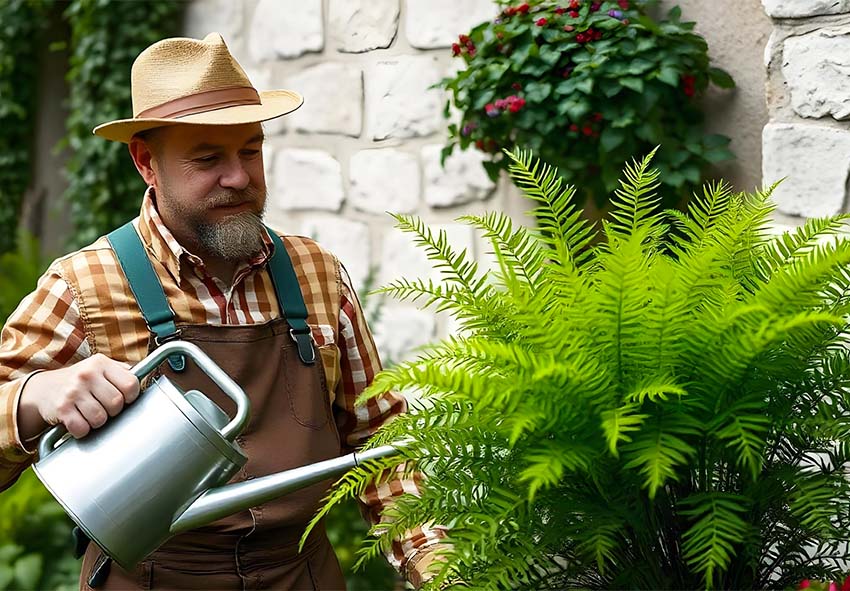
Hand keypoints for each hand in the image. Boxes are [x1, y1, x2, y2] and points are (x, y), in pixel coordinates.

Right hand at [18, 354, 139, 440]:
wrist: (43, 389)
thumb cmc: (79, 380)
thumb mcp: (100, 368)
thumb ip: (122, 372)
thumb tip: (145, 378)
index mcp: (101, 363)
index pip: (131, 384)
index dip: (131, 396)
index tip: (125, 398)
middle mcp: (87, 375)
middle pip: (116, 403)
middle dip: (114, 411)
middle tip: (104, 407)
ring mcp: (73, 391)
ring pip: (100, 418)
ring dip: (98, 422)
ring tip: (91, 413)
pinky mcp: (61, 409)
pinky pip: (82, 428)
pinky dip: (82, 430)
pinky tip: (79, 421)